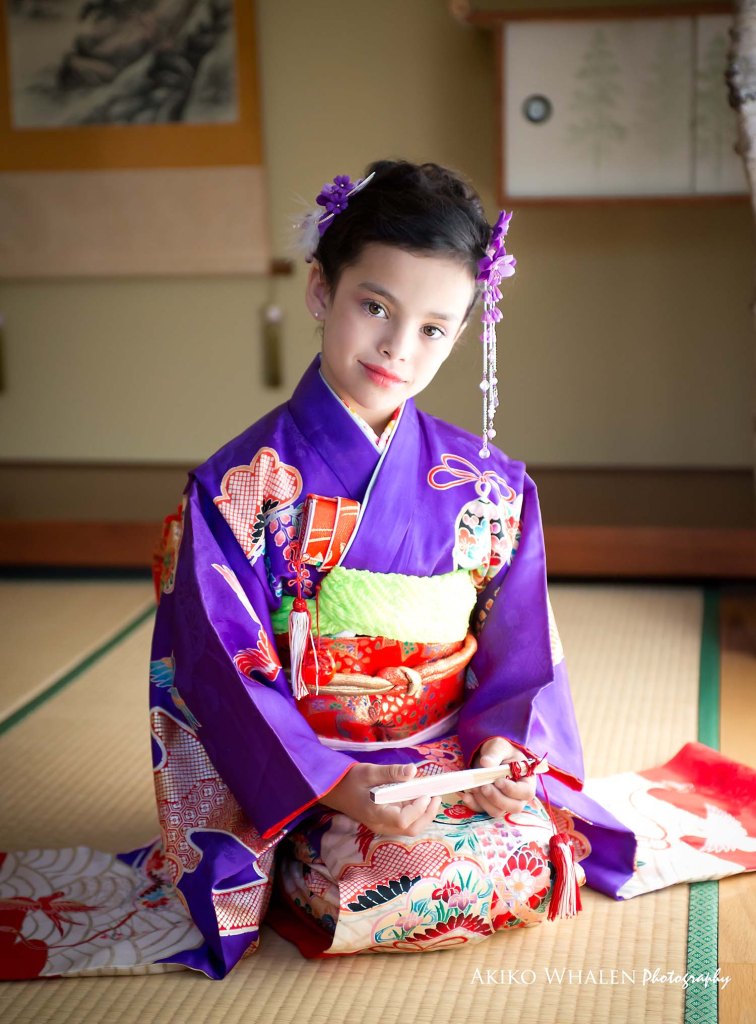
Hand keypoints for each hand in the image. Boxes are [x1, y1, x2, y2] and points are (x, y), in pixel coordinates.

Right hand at [320, 762, 441, 836]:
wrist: (334, 790)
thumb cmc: (350, 780)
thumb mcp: (369, 771)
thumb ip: (392, 773)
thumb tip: (413, 771)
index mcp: (375, 814)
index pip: (402, 820)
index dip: (417, 809)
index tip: (425, 793)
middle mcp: (381, 824)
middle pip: (410, 829)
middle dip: (427, 815)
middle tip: (436, 796)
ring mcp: (383, 825)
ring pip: (409, 828)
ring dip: (424, 815)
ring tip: (432, 797)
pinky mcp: (385, 822)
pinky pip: (405, 823)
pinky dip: (417, 814)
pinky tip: (420, 799)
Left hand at [460, 737, 537, 817]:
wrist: (491, 756)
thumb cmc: (501, 751)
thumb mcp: (499, 747)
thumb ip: (494, 754)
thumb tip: (486, 764)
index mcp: (526, 781)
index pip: (526, 793)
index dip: (513, 790)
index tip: (498, 781)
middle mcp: (518, 796)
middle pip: (514, 807)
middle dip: (497, 798)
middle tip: (484, 786)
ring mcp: (504, 802)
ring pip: (497, 811)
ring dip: (484, 801)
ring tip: (474, 786)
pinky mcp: (489, 804)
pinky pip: (482, 810)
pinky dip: (473, 804)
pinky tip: (465, 795)